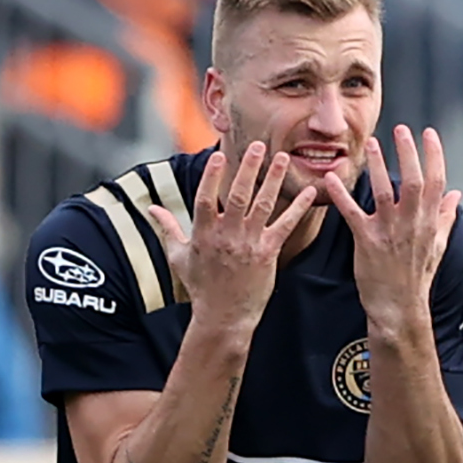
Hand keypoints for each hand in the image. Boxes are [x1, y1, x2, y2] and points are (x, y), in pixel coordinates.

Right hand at [144, 141, 315, 329]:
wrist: (223, 317)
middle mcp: (227, 236)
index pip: (206, 199)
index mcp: (204, 234)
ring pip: (263, 206)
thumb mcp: (178, 257)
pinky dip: (299, 209)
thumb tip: (151, 208)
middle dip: (248, 168)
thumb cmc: (200, 287)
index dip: (212, 176)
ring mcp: (249, 244)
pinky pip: (285, 226)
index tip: (218, 154)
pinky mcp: (268, 253)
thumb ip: (168, 228)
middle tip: (257, 145)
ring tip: (283, 158)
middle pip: (238, 196)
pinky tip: (311, 192)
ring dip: (274, 180)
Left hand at [323, 125, 459, 330]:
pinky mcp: (366, 241)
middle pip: (414, 181)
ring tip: (370, 143)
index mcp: (429, 222)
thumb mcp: (438, 246)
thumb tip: (457, 195)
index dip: (434, 155)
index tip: (429, 133)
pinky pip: (352, 213)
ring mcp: (389, 232)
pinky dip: (341, 195)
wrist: (400, 309)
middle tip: (400, 129)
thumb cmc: (417, 278)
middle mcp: (412, 224)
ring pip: (384, 192)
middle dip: (408, 153)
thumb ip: (446, 217)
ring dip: (378, 166)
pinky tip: (331, 178)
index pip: (437, 182)